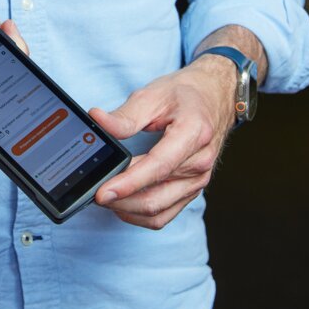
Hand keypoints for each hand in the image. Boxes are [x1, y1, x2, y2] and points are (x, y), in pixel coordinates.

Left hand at [89, 55, 236, 228]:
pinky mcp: (193, 189)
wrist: (215, 97)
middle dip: (121, 201)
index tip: (102, 192)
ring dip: (128, 210)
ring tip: (106, 197)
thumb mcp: (153, 94)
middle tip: (94, 193)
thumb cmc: (185, 95)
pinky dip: (141, 214)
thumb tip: (98, 120)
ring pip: (159, 212)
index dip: (128, 183)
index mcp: (193, 133)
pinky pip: (165, 213)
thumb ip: (125, 115)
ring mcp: (198, 180)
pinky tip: (123, 202)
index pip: (158, 167)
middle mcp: (200, 162)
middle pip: (156, 197)